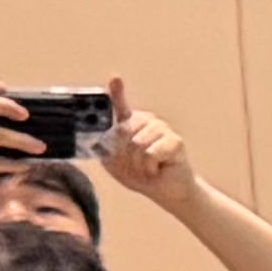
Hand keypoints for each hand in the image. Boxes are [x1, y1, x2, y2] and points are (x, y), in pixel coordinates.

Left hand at [102, 80, 198, 207]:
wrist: (165, 191)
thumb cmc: (140, 174)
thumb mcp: (114, 162)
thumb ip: (104, 148)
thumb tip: (96, 139)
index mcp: (131, 123)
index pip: (121, 105)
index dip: (117, 92)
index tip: (115, 79)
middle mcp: (147, 121)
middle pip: (123, 131)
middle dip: (123, 155)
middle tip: (134, 165)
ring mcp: (162, 129)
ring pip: (137, 144)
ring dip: (138, 164)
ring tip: (147, 168)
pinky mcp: (175, 141)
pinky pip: (151, 153)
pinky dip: (150, 167)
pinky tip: (158, 168)